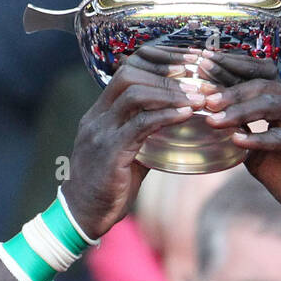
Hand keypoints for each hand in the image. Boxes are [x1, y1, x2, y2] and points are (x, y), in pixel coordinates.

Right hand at [61, 42, 200, 238]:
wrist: (83, 216)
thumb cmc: (107, 189)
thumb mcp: (126, 156)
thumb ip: (145, 138)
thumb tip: (173, 128)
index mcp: (99, 114)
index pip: (125, 71)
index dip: (156, 64)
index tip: (185, 66)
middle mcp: (97, 117)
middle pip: (129, 74)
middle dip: (166, 74)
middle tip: (197, 81)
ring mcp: (101, 132)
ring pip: (135, 94)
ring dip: (170, 93)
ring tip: (197, 99)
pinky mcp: (110, 151)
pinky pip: (141, 124)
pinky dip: (166, 116)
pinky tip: (186, 115)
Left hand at [194, 50, 280, 217]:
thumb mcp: (265, 160)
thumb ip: (246, 143)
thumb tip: (219, 134)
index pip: (256, 83)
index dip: (229, 76)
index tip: (202, 73)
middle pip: (261, 85)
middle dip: (230, 90)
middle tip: (204, 97)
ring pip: (271, 103)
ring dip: (240, 110)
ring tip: (215, 118)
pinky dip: (259, 137)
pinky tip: (237, 140)